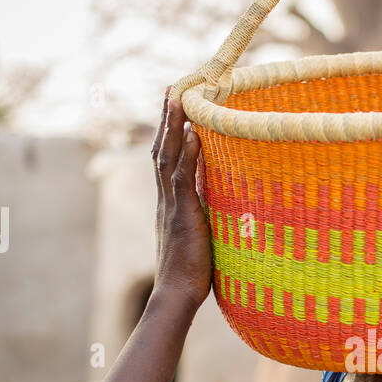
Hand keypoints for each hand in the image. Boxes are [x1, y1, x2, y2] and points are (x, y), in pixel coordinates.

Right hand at [151, 90, 212, 309]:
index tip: (174, 106)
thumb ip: (205, 216)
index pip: (166, 160)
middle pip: (162, 149)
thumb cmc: (192, 274)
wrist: (177, 295)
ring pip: (167, 156)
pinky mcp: (182, 214)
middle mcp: (166, 199)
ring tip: (179, 95)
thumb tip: (219, 202)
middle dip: (167, 117)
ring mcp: (171, 205)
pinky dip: (185, 152)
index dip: (169, 133)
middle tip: (172, 86)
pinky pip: (181, 177)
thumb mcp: (201, 236)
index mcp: (170, 203)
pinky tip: (190, 130)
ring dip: (172, 124)